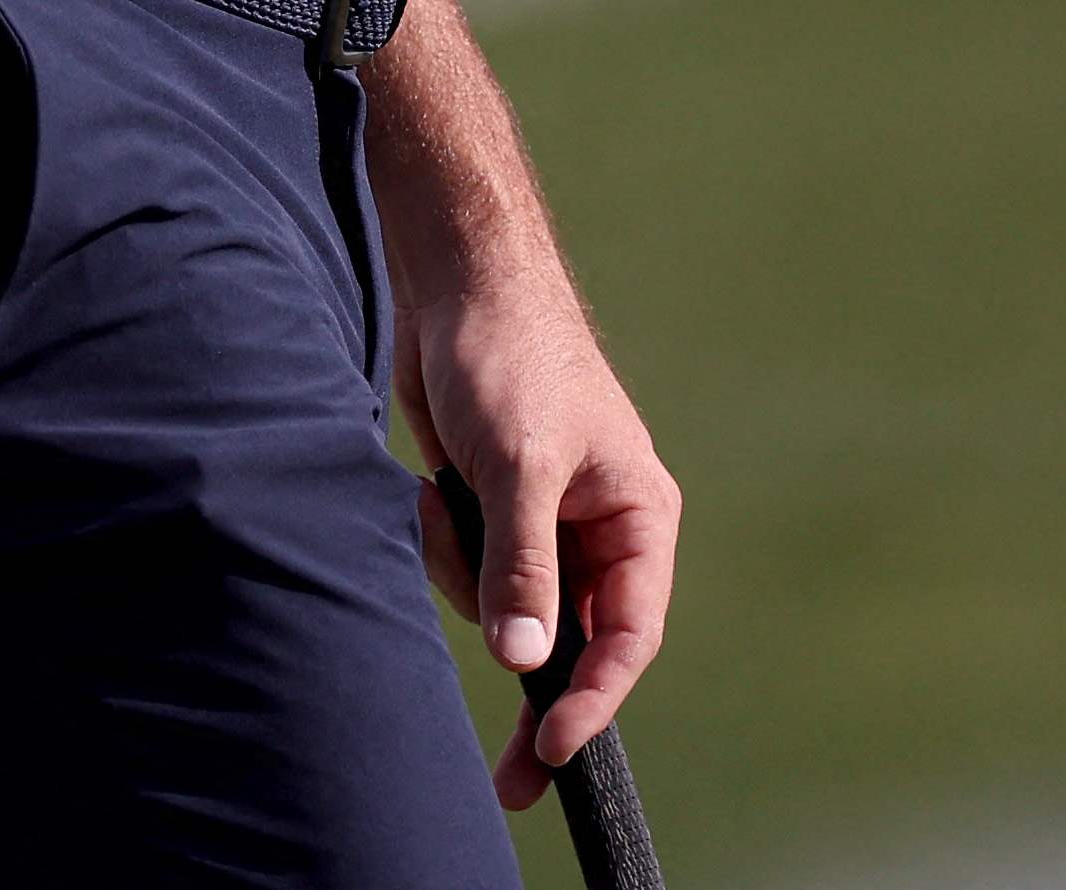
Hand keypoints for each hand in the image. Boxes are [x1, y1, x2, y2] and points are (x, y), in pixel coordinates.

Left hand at [398, 259, 679, 801]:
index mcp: (637, 521)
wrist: (452, 284)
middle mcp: (597, 533)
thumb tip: (526, 662)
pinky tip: (427, 485)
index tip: (552, 748)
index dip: (594, 699)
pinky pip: (463, 567)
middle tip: (509, 781)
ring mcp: (539, 524)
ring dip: (461, 571)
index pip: (628, 635)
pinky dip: (438, 540)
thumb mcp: (519, 465)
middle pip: (570, 643)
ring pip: (501, 605)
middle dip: (533, 690)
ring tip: (443, 499)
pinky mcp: (486, 510)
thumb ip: (524, 564)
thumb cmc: (507, 357)